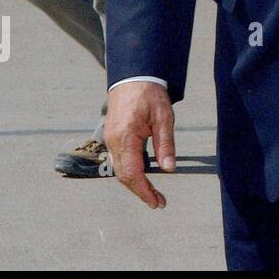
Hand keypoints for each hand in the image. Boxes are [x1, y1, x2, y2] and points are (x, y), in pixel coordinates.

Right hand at [105, 82, 176, 208]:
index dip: (144, 191)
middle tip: (158, 202)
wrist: (133, 76)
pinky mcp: (112, 137)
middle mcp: (113, 142)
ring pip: (119, 170)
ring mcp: (110, 140)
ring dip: (135, 184)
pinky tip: (142, 177)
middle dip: (140, 191)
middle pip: (124, 176)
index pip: (132, 173)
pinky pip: (119, 161)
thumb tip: (169, 168)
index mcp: (125, 137)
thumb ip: (165, 144)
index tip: (157, 202)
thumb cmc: (150, 94)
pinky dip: (130, 172)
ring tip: (153, 193)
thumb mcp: (164, 117)